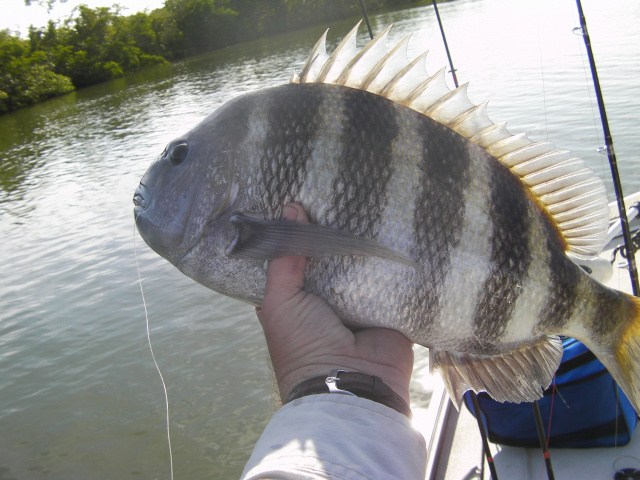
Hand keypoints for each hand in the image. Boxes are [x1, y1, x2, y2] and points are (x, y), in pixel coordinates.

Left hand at [256, 203, 413, 405]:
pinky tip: (396, 226)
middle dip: (334, 232)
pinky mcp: (388, 307)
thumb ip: (284, 259)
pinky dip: (392, 259)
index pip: (296, 258)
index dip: (299, 233)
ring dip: (364, 242)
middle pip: (331, 258)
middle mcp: (327, 300)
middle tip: (341, 192)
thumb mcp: (280, 300)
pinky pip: (390, 277)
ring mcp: (359, 303)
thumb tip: (291, 210)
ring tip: (370, 199)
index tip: (305, 197)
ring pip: (361, 265)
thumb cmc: (304, 344)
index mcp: (296, 300)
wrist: (351, 384)